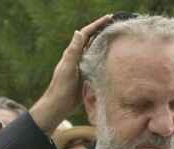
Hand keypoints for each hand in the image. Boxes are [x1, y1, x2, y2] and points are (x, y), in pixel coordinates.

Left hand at [29, 15, 111, 135]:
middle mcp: (77, 57)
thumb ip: (73, 51)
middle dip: (101, 30)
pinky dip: (103, 57)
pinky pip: (96, 62)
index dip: (97, 24)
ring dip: (103, 42)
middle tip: (115, 24)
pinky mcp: (85, 75)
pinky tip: (111, 58)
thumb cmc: (62, 87)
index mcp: (73, 53)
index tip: (109, 18)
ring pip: (94, 50)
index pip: (86, 34)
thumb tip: (78, 32)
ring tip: (115, 37)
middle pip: (91, 39)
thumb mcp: (68, 68)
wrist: (58, 105)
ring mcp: (81, 66)